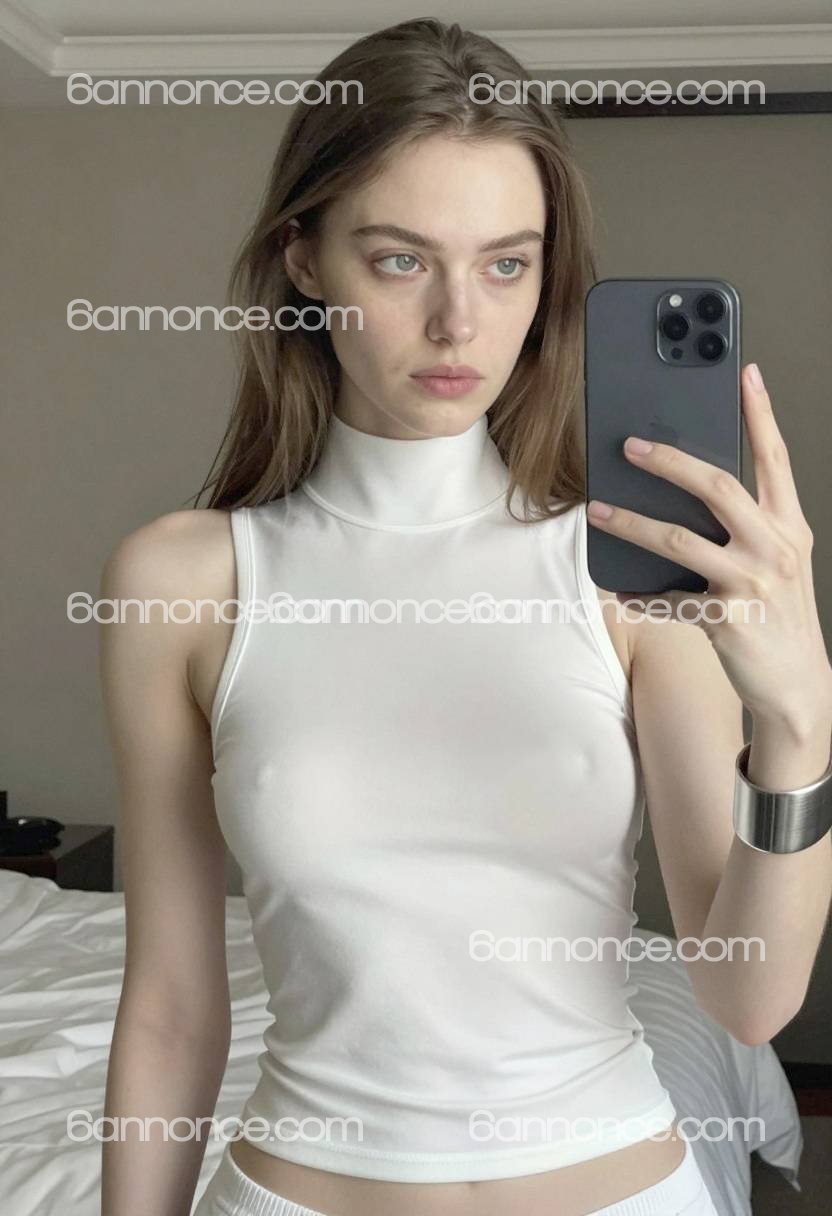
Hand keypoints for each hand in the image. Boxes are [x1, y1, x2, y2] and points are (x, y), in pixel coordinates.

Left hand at [586, 362, 831, 730]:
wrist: (798, 686)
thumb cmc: (779, 615)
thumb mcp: (778, 562)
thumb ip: (747, 526)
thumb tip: (687, 492)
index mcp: (788, 526)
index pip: (775, 458)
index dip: (760, 413)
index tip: (744, 372)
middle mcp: (775, 547)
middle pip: (717, 486)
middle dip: (670, 461)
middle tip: (629, 446)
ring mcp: (751, 582)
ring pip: (679, 540)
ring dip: (631, 522)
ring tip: (598, 510)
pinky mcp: (727, 618)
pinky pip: (668, 599)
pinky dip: (639, 595)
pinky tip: (618, 590)